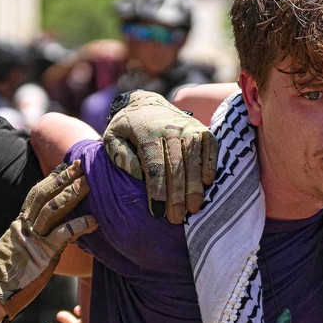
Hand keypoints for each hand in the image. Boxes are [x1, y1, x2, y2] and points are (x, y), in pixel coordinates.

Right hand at [0, 160, 96, 322]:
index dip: (51, 178)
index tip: (64, 165)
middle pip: (45, 195)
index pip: (36, 194)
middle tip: (80, 165)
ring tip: (89, 183)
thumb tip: (38, 235)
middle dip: (63, 178)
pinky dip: (79, 226)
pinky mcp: (43, 254)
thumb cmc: (6, 276)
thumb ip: (27, 238)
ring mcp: (34, 238)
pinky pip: (63, 235)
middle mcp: (25, 226)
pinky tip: (93, 221)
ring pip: (54, 209)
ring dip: (72, 194)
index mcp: (20, 224)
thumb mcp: (15, 250)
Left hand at [103, 90, 217, 223]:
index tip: (157, 212)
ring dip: (194, 186)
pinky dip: (210, 164)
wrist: (145, 104)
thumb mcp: (112, 137)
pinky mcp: (201, 129)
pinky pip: (210, 147)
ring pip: (194, 159)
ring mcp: (188, 128)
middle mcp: (170, 129)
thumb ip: (120, 155)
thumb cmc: (127, 128)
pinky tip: (208, 183)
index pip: (155, 166)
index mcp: (147, 133)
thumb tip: (139, 174)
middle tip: (176, 218)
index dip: (157, 191)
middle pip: (176, 167)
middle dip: (177, 195)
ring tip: (194, 209)